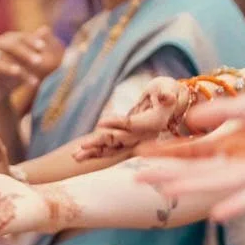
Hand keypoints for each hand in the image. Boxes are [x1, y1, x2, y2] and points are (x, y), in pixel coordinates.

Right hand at [0, 28, 62, 107]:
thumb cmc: (10, 76)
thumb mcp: (24, 63)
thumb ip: (33, 47)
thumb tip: (46, 29)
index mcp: (6, 40)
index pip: (19, 37)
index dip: (31, 40)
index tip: (43, 47)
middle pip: (11, 42)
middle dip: (26, 51)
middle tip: (40, 61)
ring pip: (3, 53)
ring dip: (18, 62)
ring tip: (32, 70)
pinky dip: (6, 67)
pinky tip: (18, 71)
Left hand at [72, 76, 187, 161]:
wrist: (169, 102)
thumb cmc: (167, 90)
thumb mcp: (167, 88)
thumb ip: (166, 94)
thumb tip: (166, 97)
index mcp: (153, 124)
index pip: (133, 125)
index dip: (117, 124)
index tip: (100, 122)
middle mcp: (143, 136)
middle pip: (119, 141)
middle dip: (100, 144)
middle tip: (81, 147)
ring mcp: (134, 140)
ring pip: (112, 148)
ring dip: (94, 152)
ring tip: (75, 156)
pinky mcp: (125, 140)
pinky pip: (109, 147)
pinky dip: (95, 151)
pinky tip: (78, 154)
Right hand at [132, 98, 244, 219]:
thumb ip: (223, 111)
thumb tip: (192, 121)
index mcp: (229, 145)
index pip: (191, 152)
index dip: (166, 153)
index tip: (140, 153)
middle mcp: (236, 162)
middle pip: (196, 171)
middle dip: (167, 174)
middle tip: (136, 179)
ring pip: (217, 182)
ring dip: (192, 188)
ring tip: (166, 190)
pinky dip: (236, 204)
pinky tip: (218, 214)